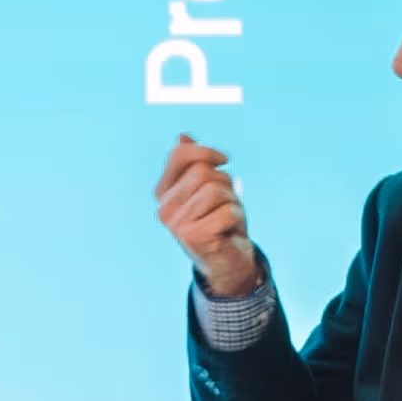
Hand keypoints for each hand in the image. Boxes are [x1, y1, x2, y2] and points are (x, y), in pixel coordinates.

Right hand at [156, 135, 263, 299]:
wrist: (227, 263)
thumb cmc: (219, 222)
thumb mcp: (208, 189)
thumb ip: (194, 165)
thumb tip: (183, 137)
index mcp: (163, 193)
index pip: (181, 155)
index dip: (206, 151)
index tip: (223, 159)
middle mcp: (164, 207)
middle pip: (202, 171)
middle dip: (224, 182)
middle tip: (226, 203)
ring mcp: (177, 224)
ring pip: (216, 190)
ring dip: (232, 201)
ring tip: (227, 217)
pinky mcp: (195, 236)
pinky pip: (228, 210)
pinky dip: (238, 217)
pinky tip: (230, 230)